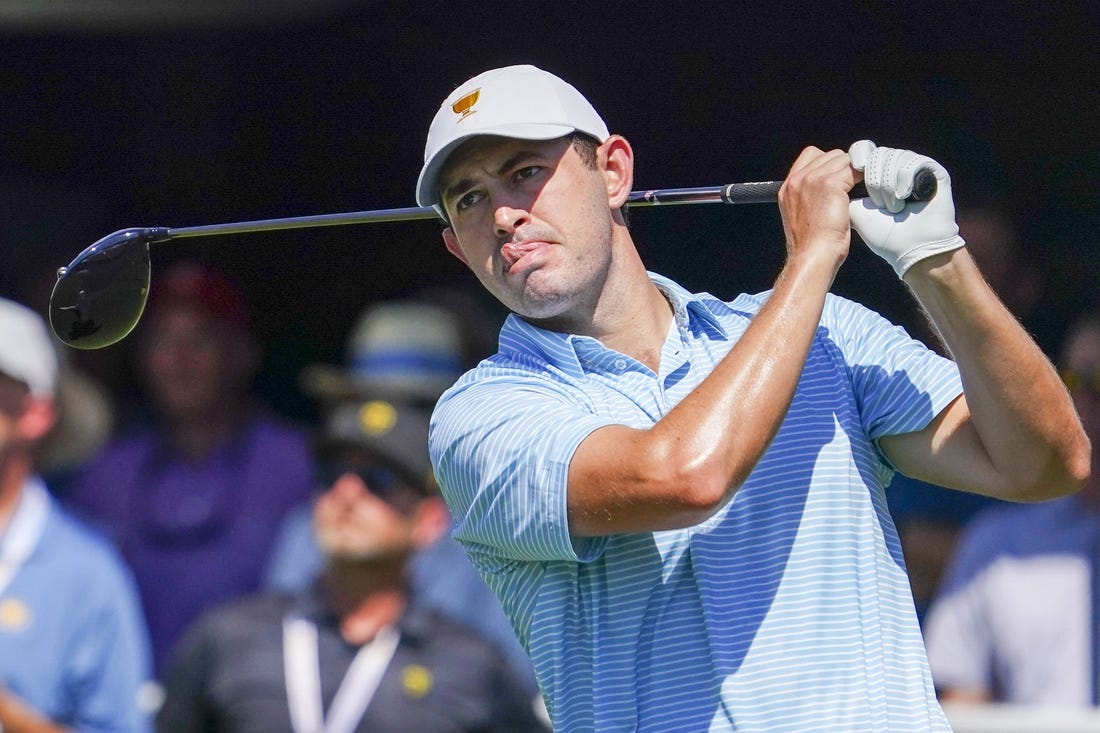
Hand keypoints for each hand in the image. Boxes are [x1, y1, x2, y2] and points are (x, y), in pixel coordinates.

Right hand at [778, 146, 855, 275]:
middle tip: (851, 187)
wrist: (813, 255)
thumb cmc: (812, 244)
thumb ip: (810, 196)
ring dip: (853, 173)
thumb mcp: (802, 215)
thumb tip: (834, 186)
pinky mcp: (828, 184)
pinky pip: (853, 170)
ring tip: (857, 190)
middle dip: (843, 168)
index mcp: (788, 187)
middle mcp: (796, 180)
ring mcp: (811, 180)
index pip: (811, 155)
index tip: (839, 179)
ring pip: (843, 160)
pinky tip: (863, 189)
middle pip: (830, 155)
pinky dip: (861, 178)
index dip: (829, 163)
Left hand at [847, 140, 964, 277]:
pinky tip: (904, 197)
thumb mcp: (854, 211)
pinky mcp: (934, 171)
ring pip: (893, 157)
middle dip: (873, 179)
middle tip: (880, 205)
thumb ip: (842, 191)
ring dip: (889, 185)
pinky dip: (904, 179)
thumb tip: (828, 175)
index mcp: (878, 174)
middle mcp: (897, 168)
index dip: (857, 157)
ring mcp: (916, 168)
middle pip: (877, 153)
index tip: (853, 171)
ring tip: (893, 207)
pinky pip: (913, 162)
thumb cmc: (884, 235)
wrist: (912, 250)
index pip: (863, 151)